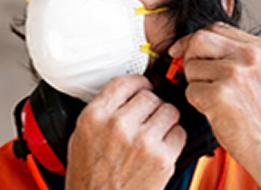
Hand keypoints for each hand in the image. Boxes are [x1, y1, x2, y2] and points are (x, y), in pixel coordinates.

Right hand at [65, 75, 185, 189]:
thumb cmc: (89, 179)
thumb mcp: (80, 137)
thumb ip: (102, 112)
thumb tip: (124, 95)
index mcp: (95, 117)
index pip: (124, 82)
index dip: (138, 82)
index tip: (143, 85)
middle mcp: (118, 125)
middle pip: (149, 95)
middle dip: (151, 104)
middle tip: (148, 116)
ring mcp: (142, 142)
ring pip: (168, 110)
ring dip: (165, 119)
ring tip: (156, 131)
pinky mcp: (161, 159)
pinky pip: (179, 133)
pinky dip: (174, 138)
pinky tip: (162, 146)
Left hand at [169, 23, 260, 189]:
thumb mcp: (257, 73)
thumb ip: (231, 54)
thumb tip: (191, 42)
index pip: (215, 27)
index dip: (195, 39)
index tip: (184, 50)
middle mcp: (250, 56)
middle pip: (198, 39)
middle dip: (191, 57)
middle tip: (200, 77)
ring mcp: (236, 73)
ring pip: (191, 65)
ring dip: (196, 83)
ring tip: (217, 98)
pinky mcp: (221, 93)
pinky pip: (190, 90)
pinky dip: (197, 102)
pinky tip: (216, 110)